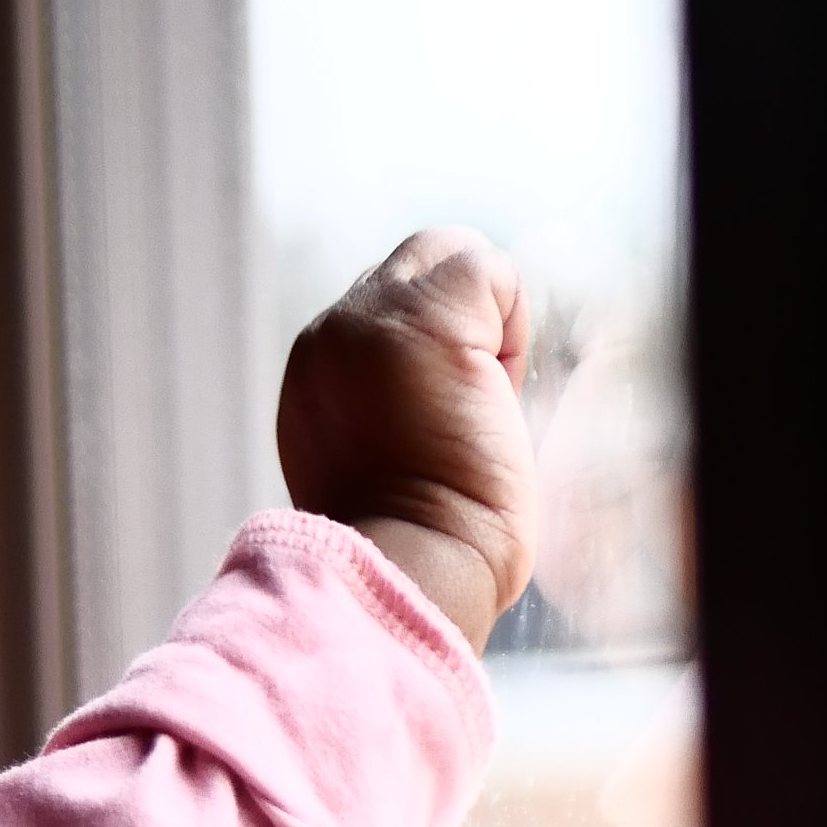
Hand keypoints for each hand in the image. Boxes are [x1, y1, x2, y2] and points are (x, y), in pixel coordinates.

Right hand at [275, 228, 536, 653]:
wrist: (414, 571)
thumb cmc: (422, 546)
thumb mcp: (382, 462)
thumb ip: (390, 402)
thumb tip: (447, 377)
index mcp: (316, 377)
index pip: (385, 310)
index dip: (434, 349)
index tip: (444, 421)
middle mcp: (328, 338)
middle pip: (412, 268)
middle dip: (459, 324)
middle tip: (465, 411)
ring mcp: (367, 321)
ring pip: (445, 255)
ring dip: (484, 320)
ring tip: (476, 401)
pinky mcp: (420, 318)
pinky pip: (483, 266)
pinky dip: (511, 317)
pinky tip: (493, 387)